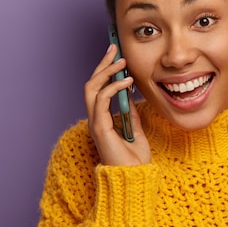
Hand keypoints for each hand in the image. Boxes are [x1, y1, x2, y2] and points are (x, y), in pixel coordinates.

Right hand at [84, 44, 150, 165]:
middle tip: (114, 48)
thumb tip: (130, 95)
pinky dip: (113, 87)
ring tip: (121, 61)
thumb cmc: (135, 159)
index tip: (116, 55)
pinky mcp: (100, 127)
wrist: (134, 178)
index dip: (106, 70)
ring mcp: (95, 122)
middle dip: (102, 64)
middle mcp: (95, 118)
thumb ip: (130, 112)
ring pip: (92, 88)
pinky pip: (102, 100)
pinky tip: (127, 81)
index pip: (99, 88)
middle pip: (92, 84)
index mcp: (102, 118)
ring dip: (106, 72)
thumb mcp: (136, 129)